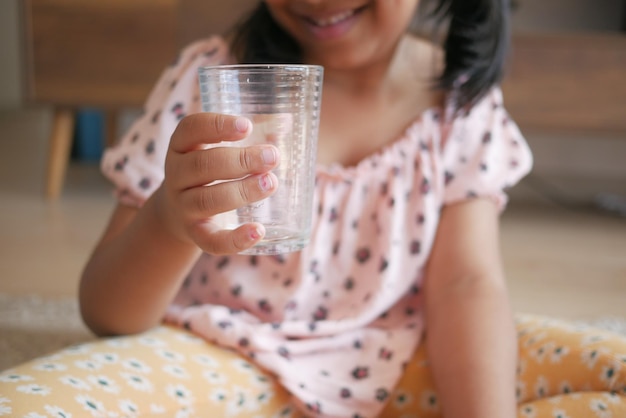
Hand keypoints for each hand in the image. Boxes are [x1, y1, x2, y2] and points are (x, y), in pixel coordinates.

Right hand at [153, 112, 279, 254]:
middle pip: (202, 165)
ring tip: (271, 183)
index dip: (216, 125)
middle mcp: (176, 175)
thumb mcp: (215, 151)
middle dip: (240, 160)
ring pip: (208, 200)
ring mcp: (183, 206)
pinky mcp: (195, 234)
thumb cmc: (208, 173)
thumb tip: (288, 121)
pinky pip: (211, 241)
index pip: (191, 129)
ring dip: (242, 191)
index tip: (247, 126)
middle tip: (272, 156)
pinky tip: (258, 231)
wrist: (175, 214)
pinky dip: (235, 239)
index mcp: (181, 147)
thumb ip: (247, 137)